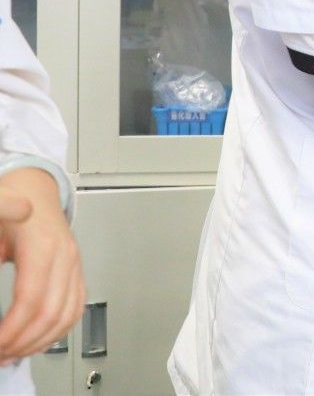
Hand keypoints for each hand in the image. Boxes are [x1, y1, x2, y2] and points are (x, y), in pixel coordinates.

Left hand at [0, 170, 84, 364]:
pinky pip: (76, 308)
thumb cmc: (14, 201)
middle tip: (2, 354)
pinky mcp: (77, 270)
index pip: (30, 300)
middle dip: (24, 342)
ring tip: (17, 353)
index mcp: (42, 246)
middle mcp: (64, 256)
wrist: (36, 187)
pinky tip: (41, 339)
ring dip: (42, 341)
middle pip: (51, 313)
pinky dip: (60, 330)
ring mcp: (74, 264)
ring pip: (68, 315)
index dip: (11, 330)